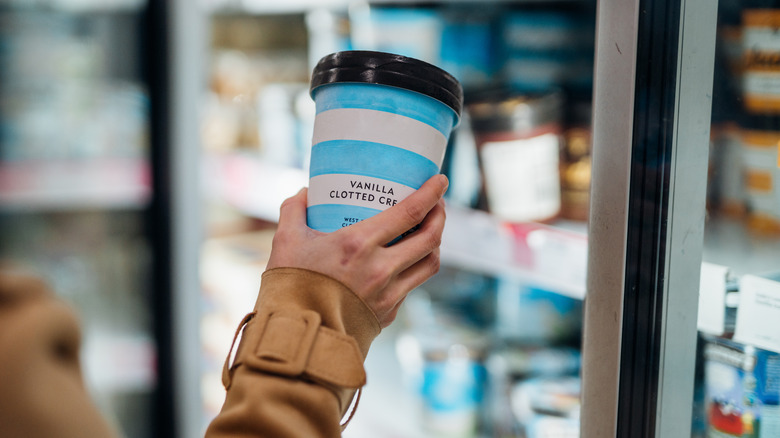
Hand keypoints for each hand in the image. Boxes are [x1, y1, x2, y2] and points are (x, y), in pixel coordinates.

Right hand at [267, 174, 447, 327]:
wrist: (295, 340)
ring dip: (434, 244)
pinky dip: (413, 269)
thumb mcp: (285, 242)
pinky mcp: (388, 314)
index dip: (431, 194)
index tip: (440, 180)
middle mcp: (380, 269)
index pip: (410, 213)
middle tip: (437, 204)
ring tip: (428, 231)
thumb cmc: (289, 287)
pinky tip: (405, 261)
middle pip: (430, 238)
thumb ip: (294, 211)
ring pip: (429, 264)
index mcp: (358, 245)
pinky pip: (410, 286)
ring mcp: (388, 294)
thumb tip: (304, 193)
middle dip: (440, 216)